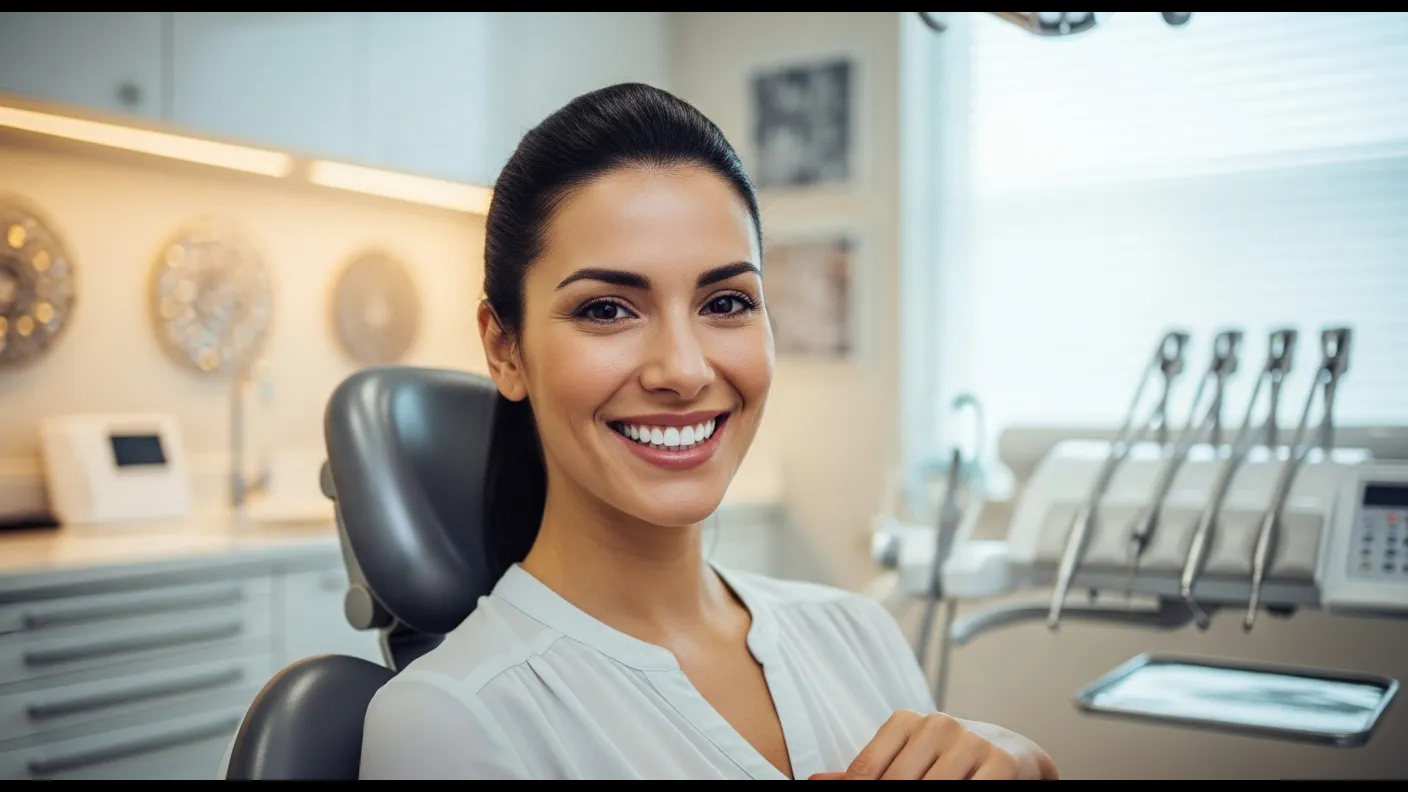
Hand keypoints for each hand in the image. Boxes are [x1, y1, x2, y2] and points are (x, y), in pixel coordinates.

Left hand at [810, 711, 1058, 779]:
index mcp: (905, 721)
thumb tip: (815, 780)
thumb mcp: (905, 758)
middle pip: (896, 783)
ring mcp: (970, 742)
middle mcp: (937, 725)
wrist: (1011, 752)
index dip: (857, 791)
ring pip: (931, 789)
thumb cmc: (947, 761)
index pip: (866, 770)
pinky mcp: (1000, 763)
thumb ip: (865, 771)